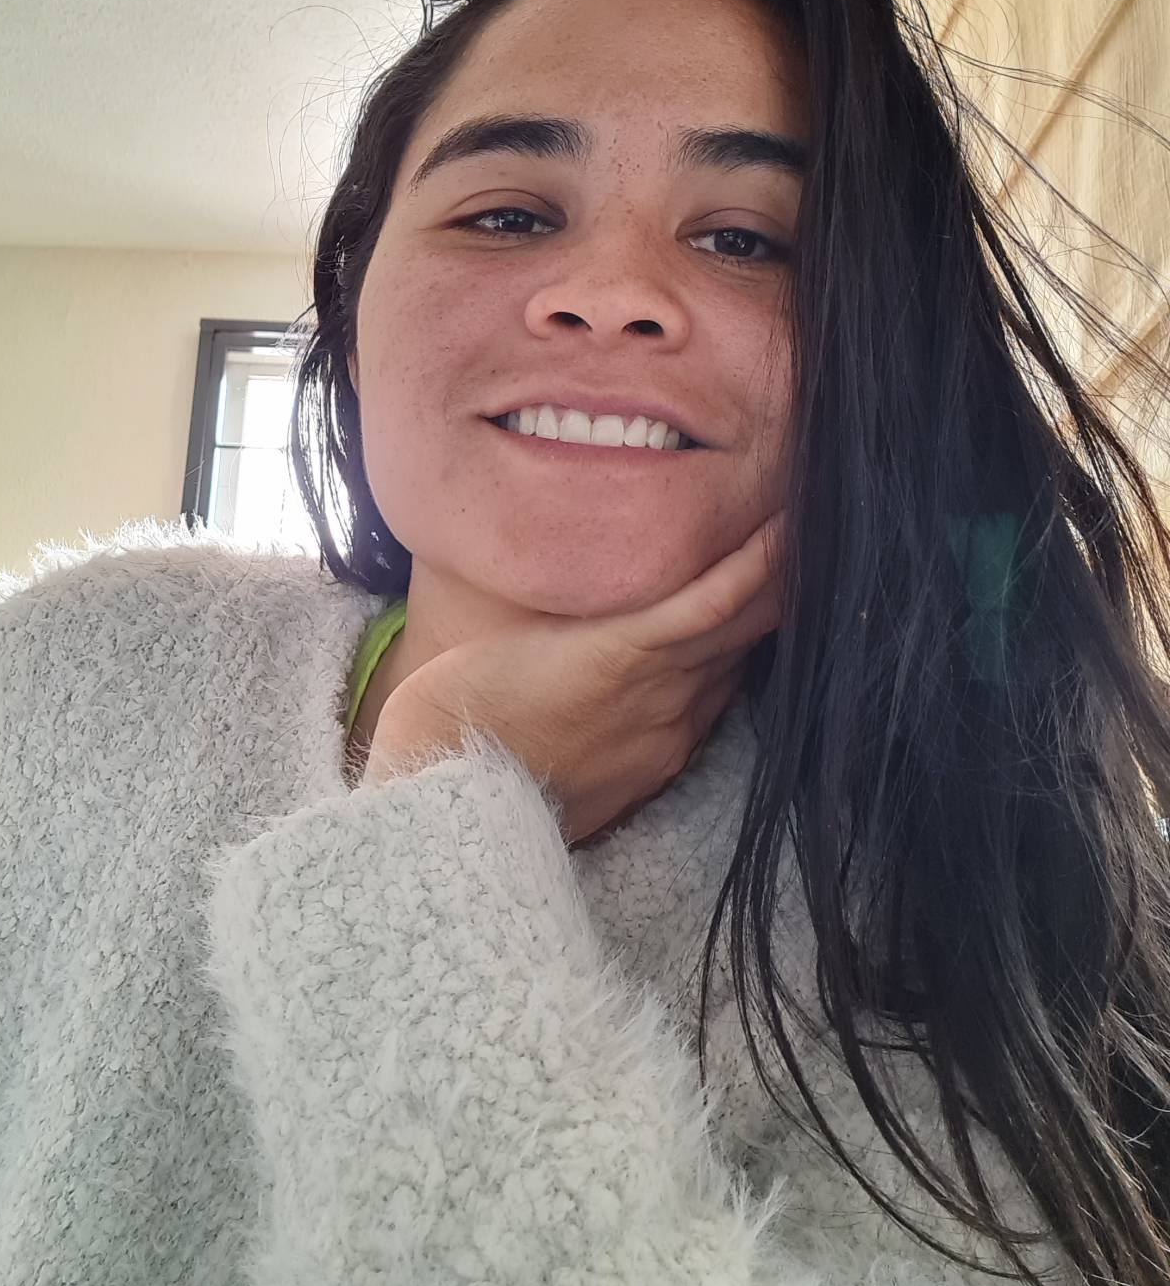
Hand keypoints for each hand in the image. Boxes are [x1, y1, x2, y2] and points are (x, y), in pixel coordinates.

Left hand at [361, 515, 786, 846]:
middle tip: (841, 514)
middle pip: (764, 633)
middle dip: (805, 576)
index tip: (809, 561)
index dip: (780, 606)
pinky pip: (701, 609)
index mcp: (668, 730)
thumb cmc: (485, 756)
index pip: (742, 657)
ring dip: (793, 562)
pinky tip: (785, 530)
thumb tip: (619, 669)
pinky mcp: (620, 659)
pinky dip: (748, 569)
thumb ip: (608, 713)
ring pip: (748, 616)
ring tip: (828, 499)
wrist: (443, 787)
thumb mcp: (566, 747)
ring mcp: (659, 690)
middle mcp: (680, 711)